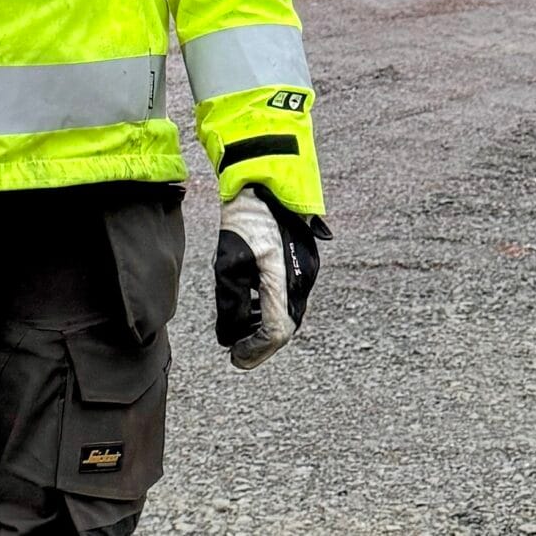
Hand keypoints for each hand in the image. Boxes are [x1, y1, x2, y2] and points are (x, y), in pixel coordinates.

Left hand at [213, 186, 328, 369]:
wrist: (267, 178)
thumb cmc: (246, 217)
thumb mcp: (228, 262)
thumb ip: (230, 303)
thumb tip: (229, 336)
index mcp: (285, 281)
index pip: (275, 332)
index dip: (254, 350)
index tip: (235, 357)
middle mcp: (303, 278)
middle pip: (285, 325)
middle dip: (260, 342)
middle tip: (237, 350)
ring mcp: (307, 268)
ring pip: (288, 311)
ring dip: (265, 324)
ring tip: (241, 328)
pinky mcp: (304, 258)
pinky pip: (290, 294)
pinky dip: (271, 306)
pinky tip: (253, 302)